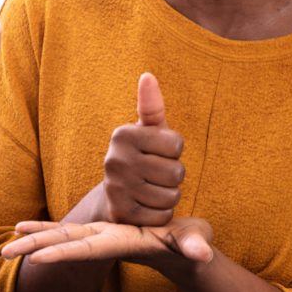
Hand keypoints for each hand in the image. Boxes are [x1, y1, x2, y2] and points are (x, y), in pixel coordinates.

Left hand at [1, 216, 213, 270]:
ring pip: (61, 238)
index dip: (62, 251)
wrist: (186, 253)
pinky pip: (67, 231)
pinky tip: (24, 228)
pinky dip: (45, 229)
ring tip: (5, 245)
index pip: (87, 249)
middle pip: (65, 245)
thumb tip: (201, 255)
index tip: (37, 257)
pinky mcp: (101, 232)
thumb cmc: (192, 247)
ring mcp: (101, 237)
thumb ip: (195, 247)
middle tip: (3, 254)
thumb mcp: (196, 243)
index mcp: (122, 243)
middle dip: (35, 249)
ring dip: (33, 240)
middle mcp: (106, 242)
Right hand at [99, 73, 185, 225]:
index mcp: (122, 134)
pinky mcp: (121, 214)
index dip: (174, 151)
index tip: (158, 153)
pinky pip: (162, 216)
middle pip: (177, 172)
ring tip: (151, 190)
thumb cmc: (140, 157)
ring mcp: (116, 188)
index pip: (176, 143)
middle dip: (173, 177)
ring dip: (168, 196)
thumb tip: (147, 76)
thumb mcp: (146, 132)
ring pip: (171, 196)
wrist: (114, 197)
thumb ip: (151, 106)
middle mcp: (114, 159)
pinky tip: (147, 207)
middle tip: (155, 176)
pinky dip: (160, 215)